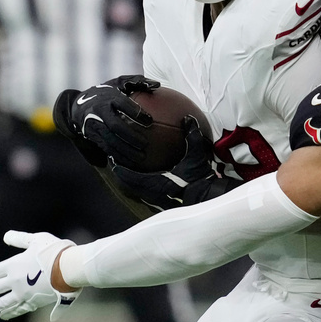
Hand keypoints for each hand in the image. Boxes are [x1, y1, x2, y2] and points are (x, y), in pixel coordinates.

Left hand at [0, 231, 80, 320]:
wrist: (70, 268)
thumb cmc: (55, 251)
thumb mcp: (37, 239)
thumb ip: (20, 239)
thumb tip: (6, 235)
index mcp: (13, 265)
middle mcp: (15, 281)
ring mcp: (24, 293)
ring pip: (3, 303)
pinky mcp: (35, 302)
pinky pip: (19, 309)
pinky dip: (11, 312)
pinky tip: (5, 315)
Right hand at [61, 75, 160, 168]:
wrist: (78, 105)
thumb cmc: (107, 93)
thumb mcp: (119, 83)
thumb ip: (138, 81)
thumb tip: (157, 84)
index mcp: (109, 97)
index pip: (123, 104)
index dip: (136, 112)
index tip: (150, 121)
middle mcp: (100, 111)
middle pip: (115, 125)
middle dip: (130, 136)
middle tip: (145, 144)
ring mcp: (95, 125)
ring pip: (110, 140)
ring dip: (126, 150)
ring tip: (141, 157)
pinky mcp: (93, 136)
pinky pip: (107, 148)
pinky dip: (119, 156)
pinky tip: (132, 163)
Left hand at [111, 116, 238, 209]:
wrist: (207, 197)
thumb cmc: (200, 178)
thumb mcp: (196, 155)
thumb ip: (191, 136)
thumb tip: (187, 118)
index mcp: (155, 182)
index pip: (129, 175)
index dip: (119, 167)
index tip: (113, 158)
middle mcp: (152, 193)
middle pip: (129, 185)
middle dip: (121, 174)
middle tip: (116, 162)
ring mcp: (156, 200)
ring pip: (137, 191)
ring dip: (130, 181)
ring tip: (126, 170)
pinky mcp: (162, 203)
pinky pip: (146, 194)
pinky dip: (142, 186)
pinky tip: (146, 178)